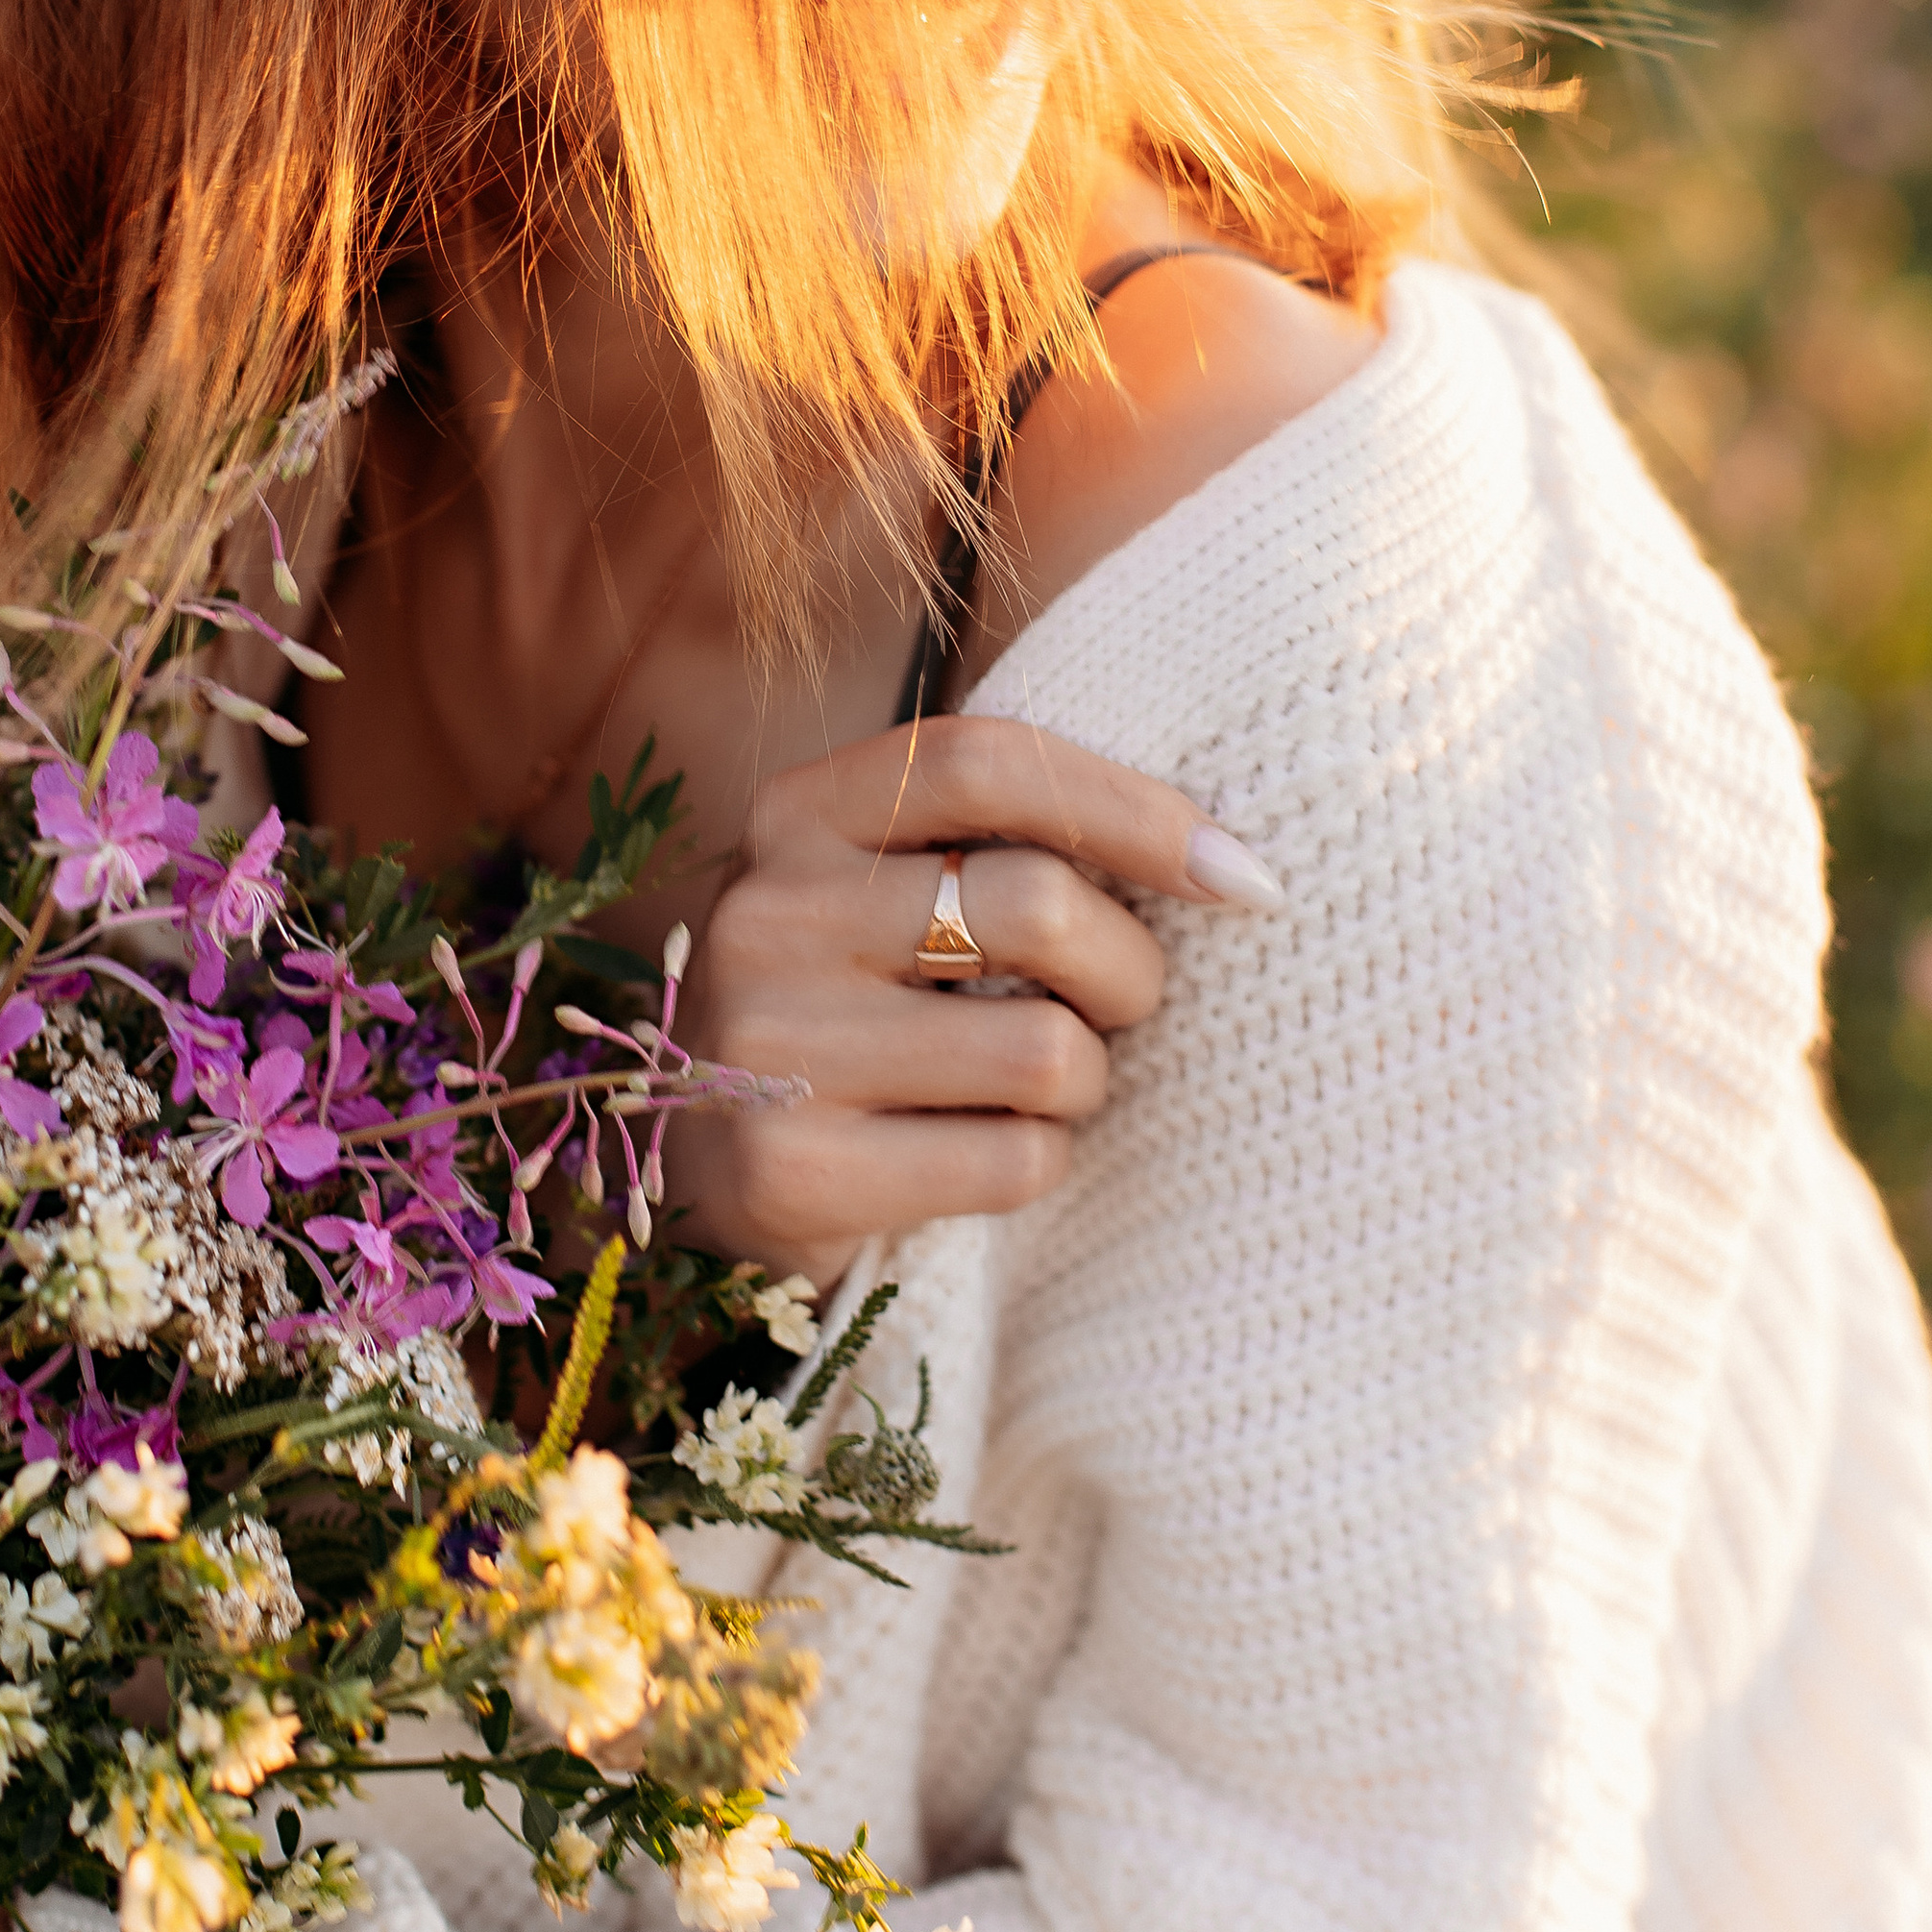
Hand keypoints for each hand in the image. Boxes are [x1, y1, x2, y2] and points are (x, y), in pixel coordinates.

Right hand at [664, 712, 1276, 1285]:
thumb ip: (1001, 841)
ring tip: (1037, 1082)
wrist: (696, 1157)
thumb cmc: (853, 999)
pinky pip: (1012, 1158)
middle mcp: (769, 913)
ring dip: (1083, 1080)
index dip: (1130, 807)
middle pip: (1039, 906)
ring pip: (1046, 1050)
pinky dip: (1037, 1158)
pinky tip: (985, 1146)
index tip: (1235, 872)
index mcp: (798, 814)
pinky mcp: (790, 1169)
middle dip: (1128, 970)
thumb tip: (1228, 857)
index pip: (986, 762)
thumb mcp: (886, 883)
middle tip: (1119, 1003)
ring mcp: (769, 1045)